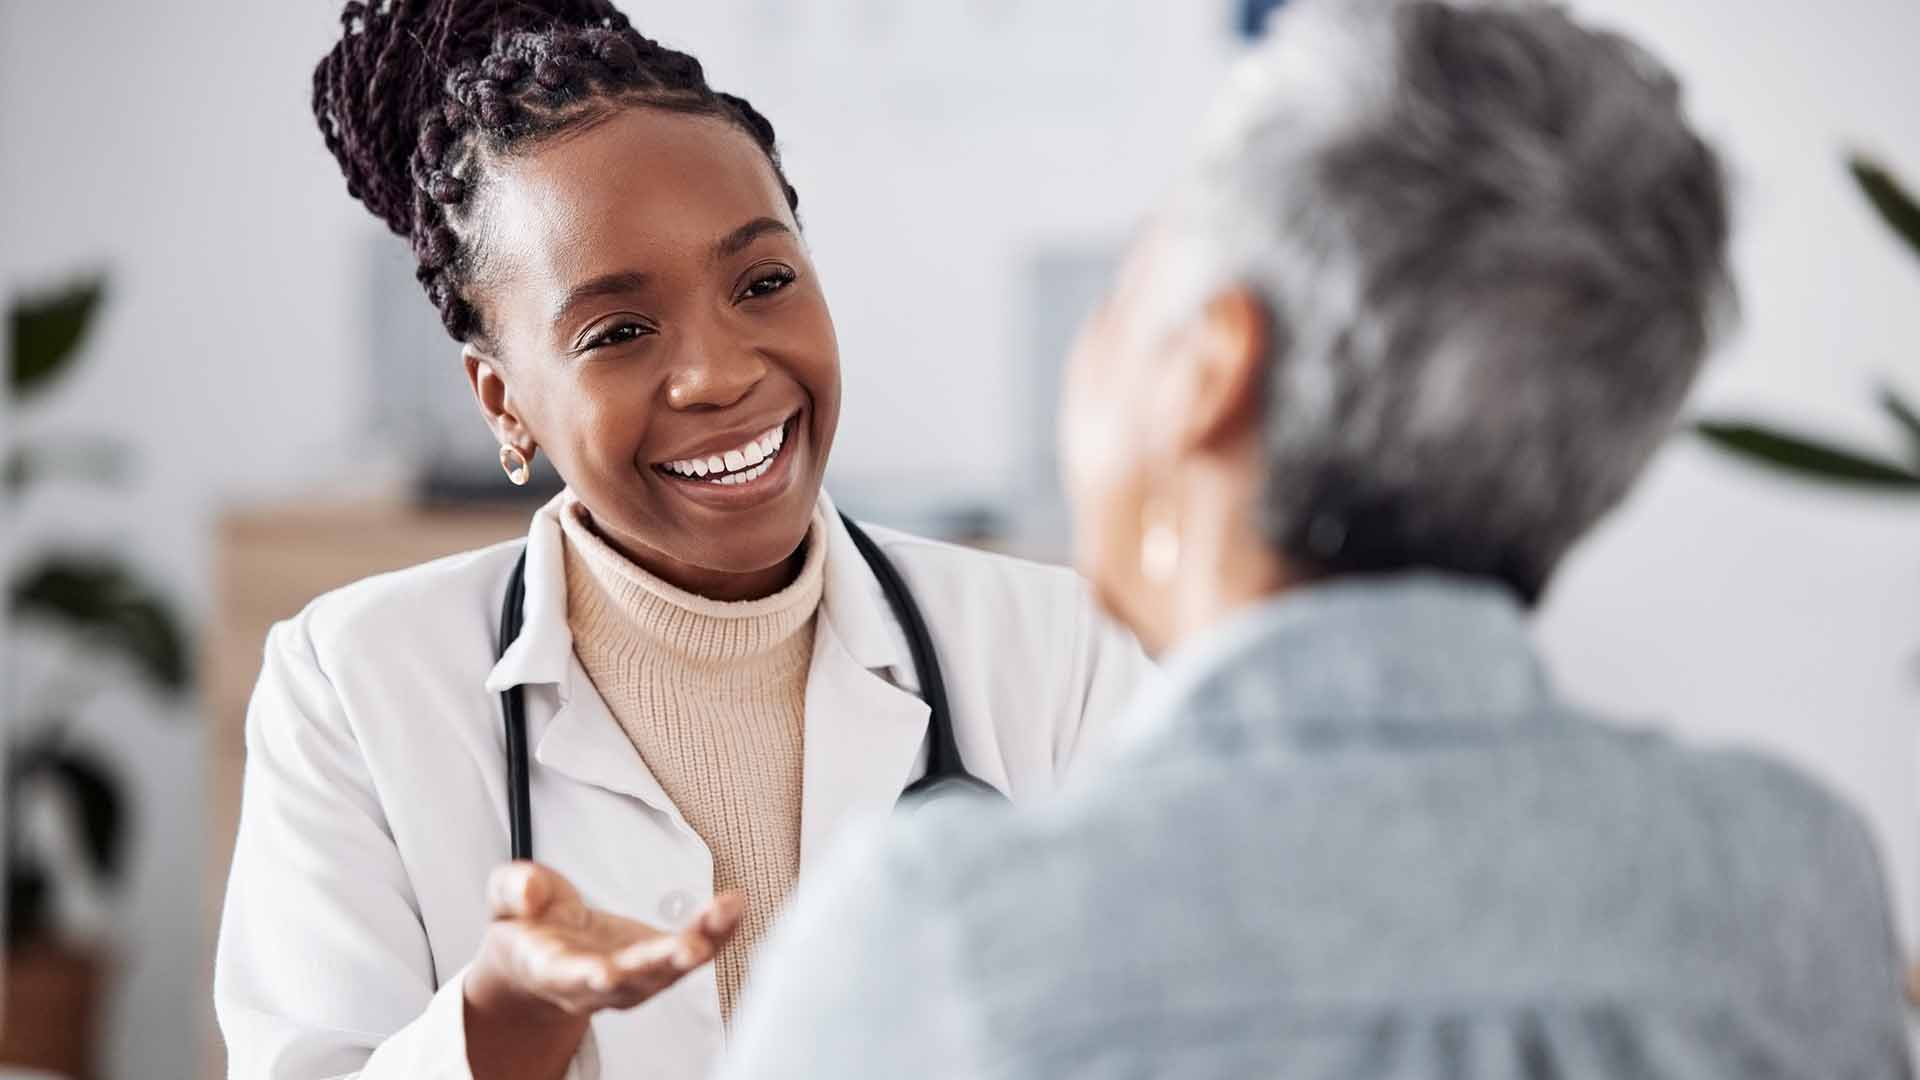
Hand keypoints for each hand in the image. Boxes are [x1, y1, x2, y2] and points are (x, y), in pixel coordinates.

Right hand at [463, 861, 742, 1079]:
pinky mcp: (662, 962)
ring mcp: (636, 979)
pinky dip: (719, 931)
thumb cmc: (527, 928)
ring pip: (673, 969)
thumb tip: (530, 890)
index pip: (572, 978)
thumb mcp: (505, 901)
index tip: (606, 973)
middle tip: (691, 947)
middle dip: (663, 964)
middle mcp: (599, 985)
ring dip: (704, 943)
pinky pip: (696, 950)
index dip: (590, 978)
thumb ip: (514, 890)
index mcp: (553, 971)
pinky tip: (735, 905)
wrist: (542, 958)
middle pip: (635, 981)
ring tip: (725, 912)